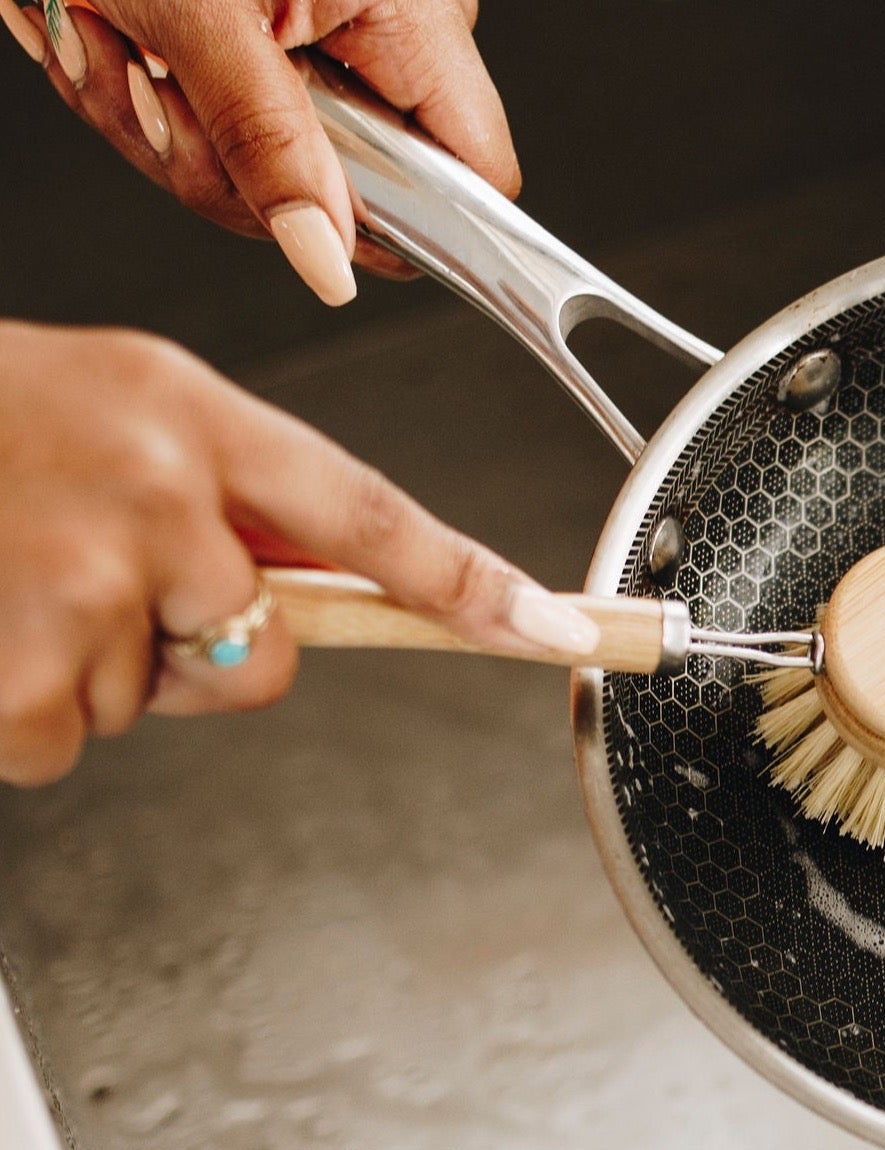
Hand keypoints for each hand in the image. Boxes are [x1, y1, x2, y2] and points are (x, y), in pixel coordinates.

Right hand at [0, 322, 597, 786]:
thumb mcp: (122, 407)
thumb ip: (230, 490)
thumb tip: (321, 596)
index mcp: (191, 416)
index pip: (372, 516)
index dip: (475, 585)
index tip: (564, 634)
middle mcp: (153, 499)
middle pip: (263, 650)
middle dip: (196, 643)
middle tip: (90, 571)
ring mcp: (78, 591)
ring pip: (152, 702)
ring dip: (85, 667)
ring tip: (7, 579)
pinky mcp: (13, 681)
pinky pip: (64, 742)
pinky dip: (20, 709)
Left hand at [13, 0, 518, 304]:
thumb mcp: (194, 14)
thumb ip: (270, 148)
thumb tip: (329, 263)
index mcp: (415, 9)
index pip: (479, 181)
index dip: (398, 222)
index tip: (292, 210)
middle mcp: (413, 26)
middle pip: (372, 193)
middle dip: (239, 173)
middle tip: (152, 94)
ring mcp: (369, 38)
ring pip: (305, 176)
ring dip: (193, 144)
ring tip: (128, 56)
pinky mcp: (322, 45)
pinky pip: (276, 138)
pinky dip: (193, 118)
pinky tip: (145, 56)